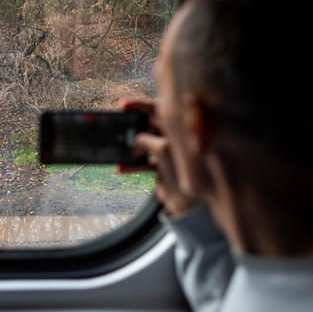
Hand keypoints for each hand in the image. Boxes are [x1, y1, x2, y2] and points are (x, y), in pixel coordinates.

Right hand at [119, 99, 198, 216]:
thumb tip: (135, 137)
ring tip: (119, 151)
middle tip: (117, 127)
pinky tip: (120, 169)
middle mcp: (177, 138)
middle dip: (133, 127)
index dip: (141, 106)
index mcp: (181, 128)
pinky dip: (132, 166)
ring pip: (145, 144)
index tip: (123, 106)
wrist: (195, 205)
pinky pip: (145, 163)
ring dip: (131, 148)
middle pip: (151, 125)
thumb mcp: (165, 152)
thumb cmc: (187, 175)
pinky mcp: (165, 168)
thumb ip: (149, 141)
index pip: (161, 109)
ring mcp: (171, 152)